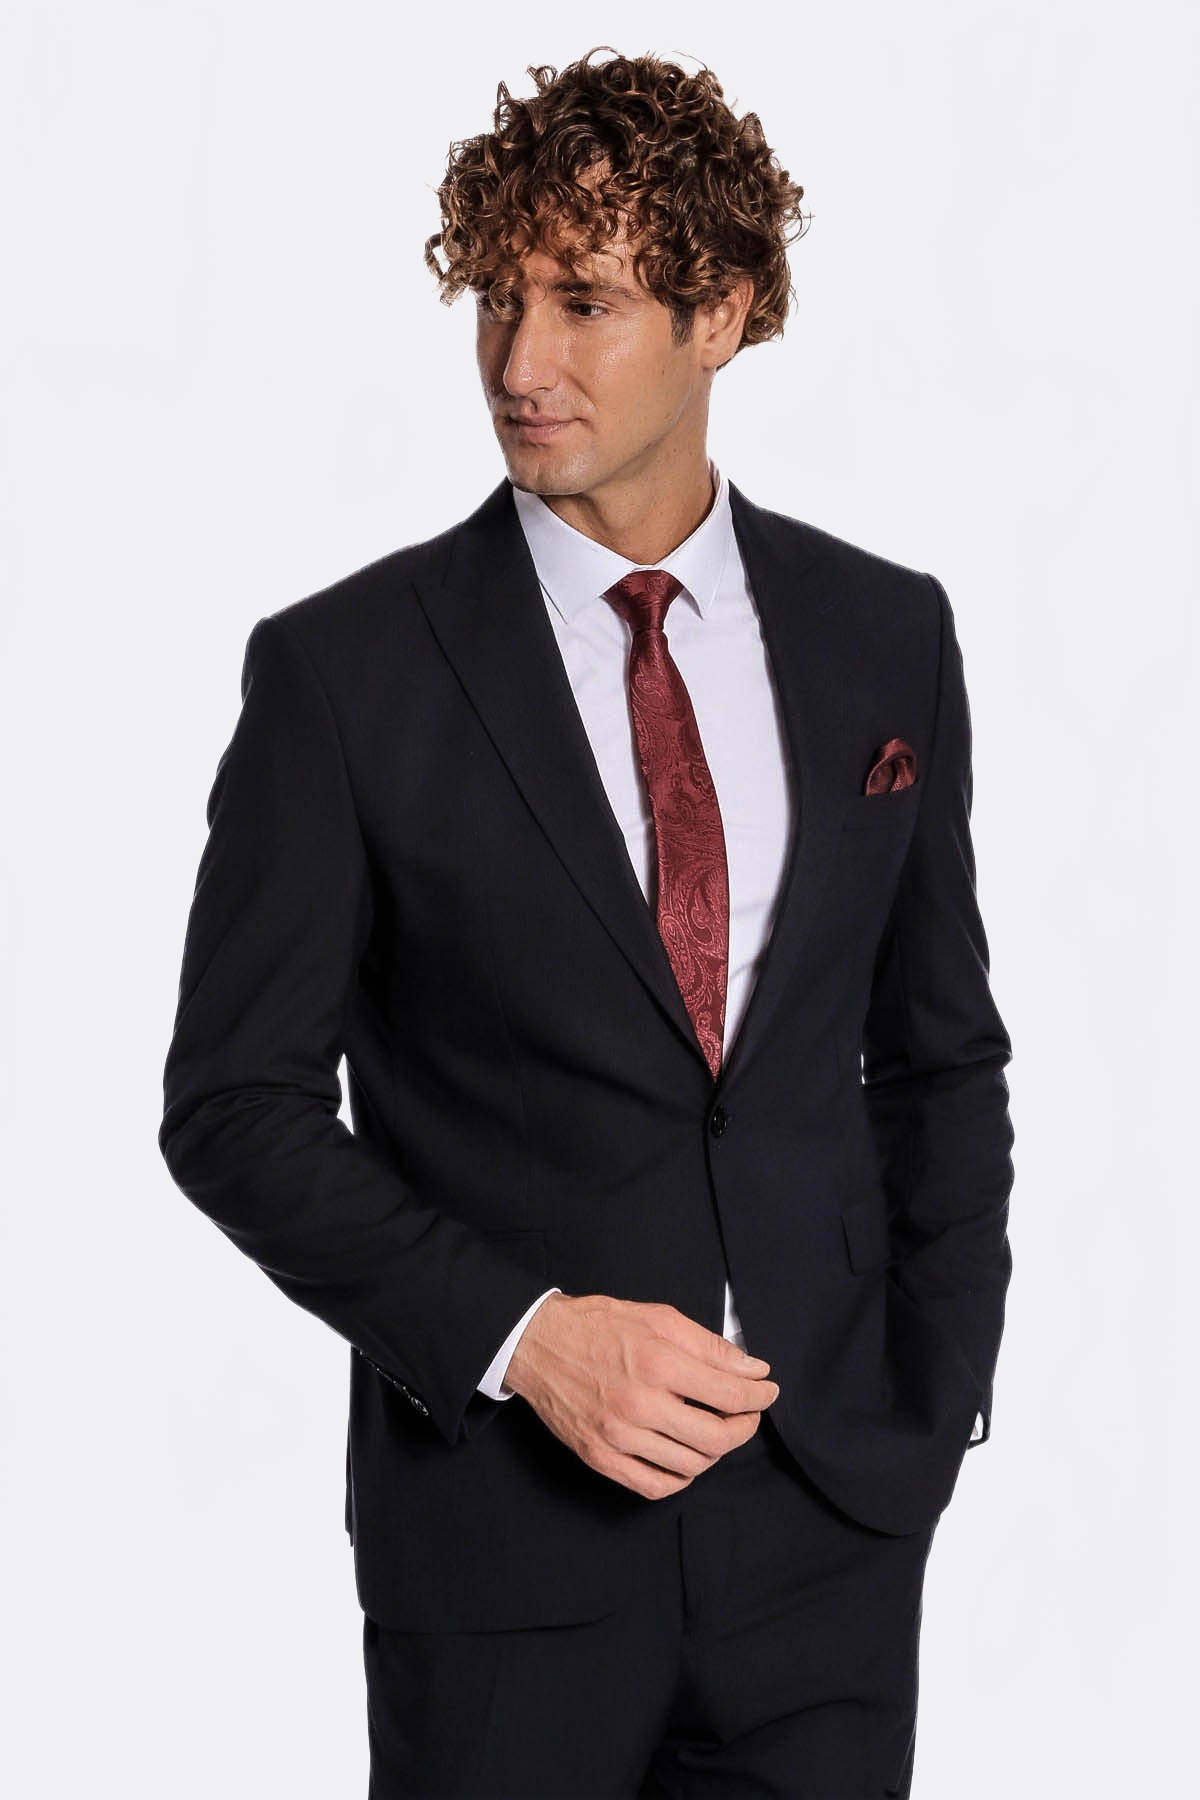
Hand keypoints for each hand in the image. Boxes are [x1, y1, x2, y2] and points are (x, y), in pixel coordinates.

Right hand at [503, 1292, 780, 1499]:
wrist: (538, 1344)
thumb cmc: (598, 1326)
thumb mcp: (659, 1318)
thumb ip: (709, 1345)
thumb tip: (752, 1370)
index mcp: (658, 1363)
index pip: (730, 1395)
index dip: (759, 1397)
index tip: (767, 1392)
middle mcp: (640, 1404)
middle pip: (717, 1438)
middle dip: (744, 1427)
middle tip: (748, 1414)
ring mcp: (619, 1436)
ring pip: (691, 1465)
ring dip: (716, 1452)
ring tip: (716, 1431)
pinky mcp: (601, 1457)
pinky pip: (654, 1486)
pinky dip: (681, 1478)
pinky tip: (686, 1459)